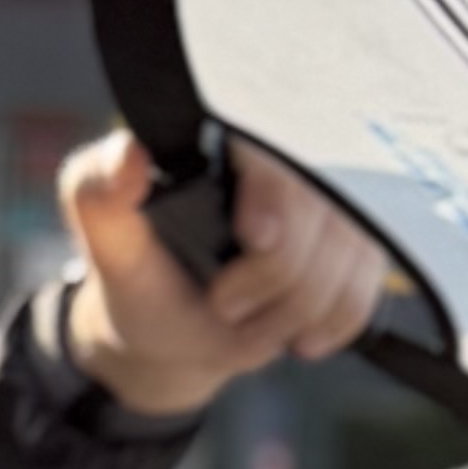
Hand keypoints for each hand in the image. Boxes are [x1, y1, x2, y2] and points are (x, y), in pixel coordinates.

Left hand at [57, 126, 396, 418]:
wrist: (174, 327)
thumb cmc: (140, 273)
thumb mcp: (105, 237)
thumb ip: (100, 192)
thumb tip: (128, 152)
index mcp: (232, 135)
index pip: (283, 153)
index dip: (281, 198)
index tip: (252, 239)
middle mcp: (294, 155)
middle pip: (327, 213)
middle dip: (277, 278)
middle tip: (223, 301)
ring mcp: (335, 201)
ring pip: (352, 257)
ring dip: (296, 310)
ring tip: (248, 315)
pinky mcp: (359, 244)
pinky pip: (367, 289)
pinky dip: (329, 323)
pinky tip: (295, 333)